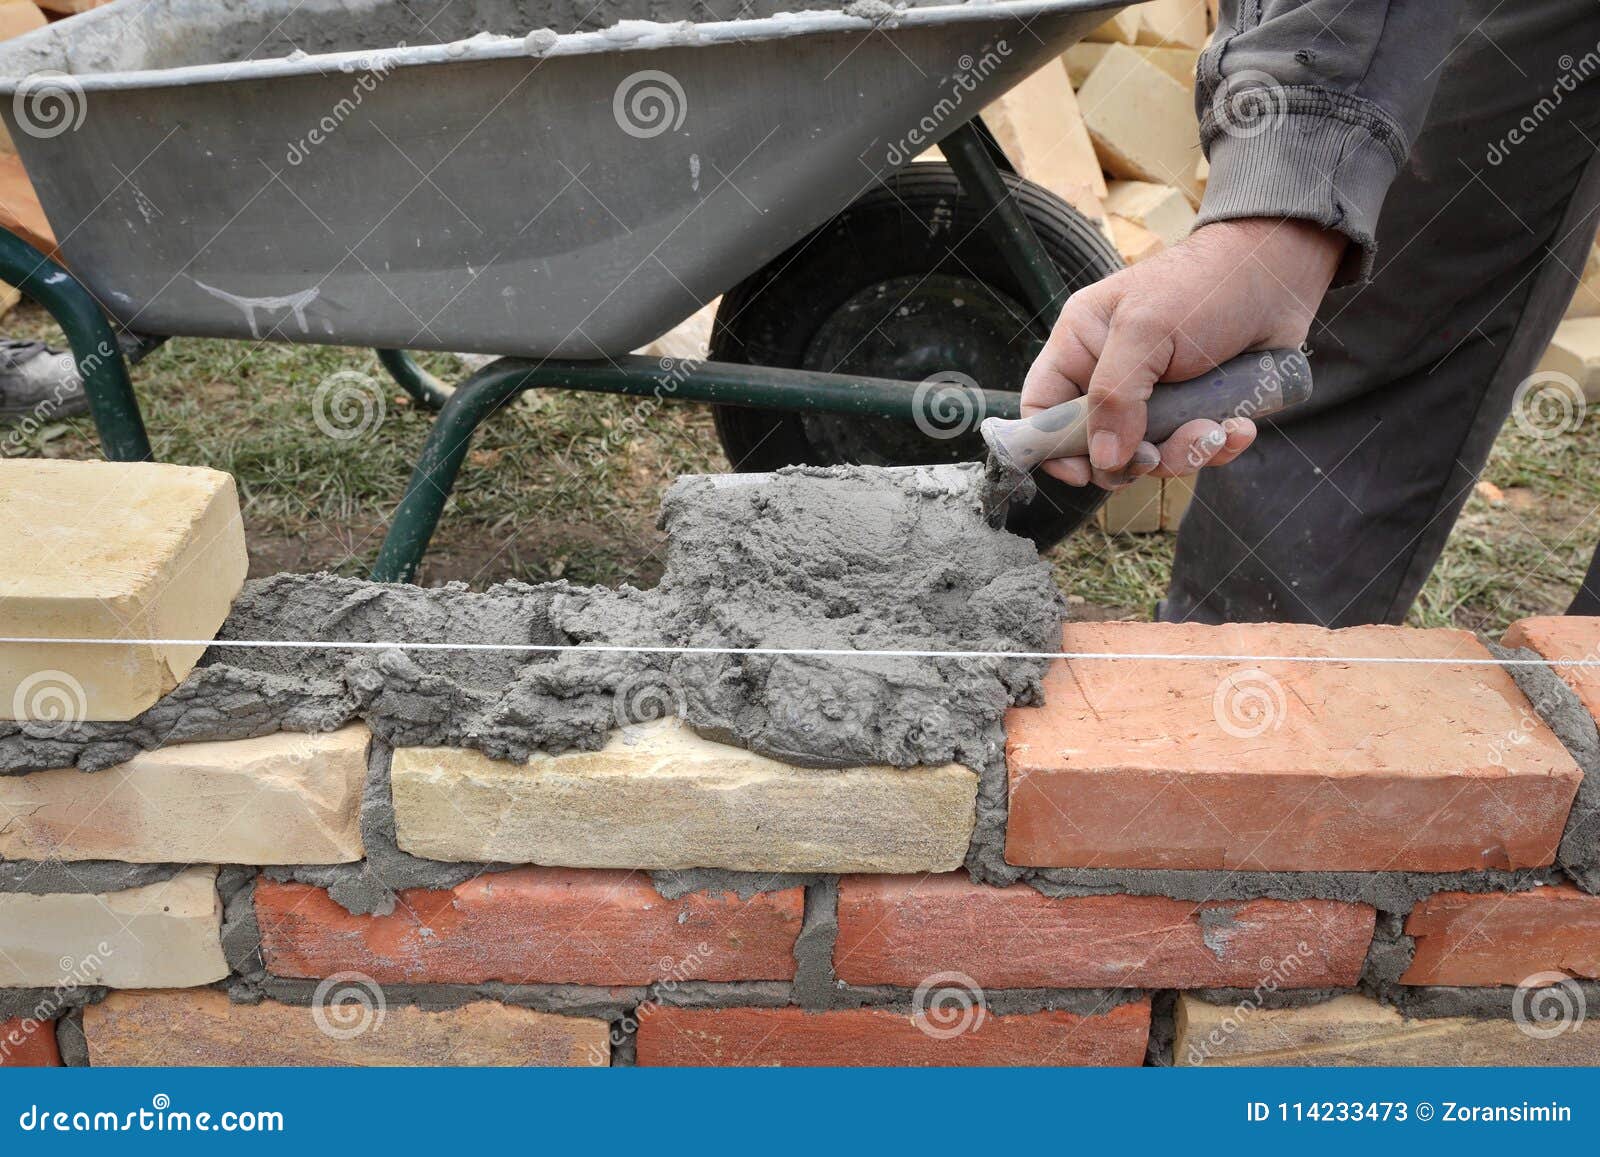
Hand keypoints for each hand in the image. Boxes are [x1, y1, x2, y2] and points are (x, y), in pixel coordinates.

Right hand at [1021, 217, 1345, 487]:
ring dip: (1185, 453)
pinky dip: (1218, 446)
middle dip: (1134, 458)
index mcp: (1082, 346)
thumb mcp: (1147, 330)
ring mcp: (1156, 396)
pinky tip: (1238, 425)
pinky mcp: (1198, 408)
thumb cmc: (1205, 284)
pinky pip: (1195, 449)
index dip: (1052, 447)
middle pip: (1098, 446)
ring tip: (1215, 427)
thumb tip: (1104, 459)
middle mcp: (1112, 375)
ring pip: (1151, 455)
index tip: (1083, 473)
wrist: (1279, 272)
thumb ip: (1115, 395)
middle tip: (1159, 451)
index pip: (1042, 407)